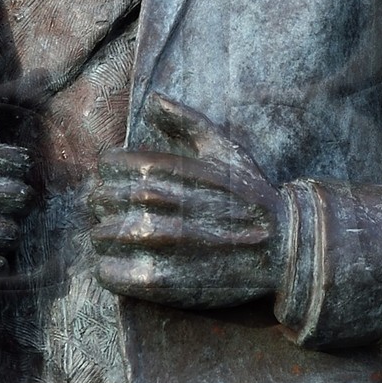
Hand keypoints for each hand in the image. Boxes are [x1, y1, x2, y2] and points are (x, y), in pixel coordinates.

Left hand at [87, 93, 285, 309]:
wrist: (283, 248)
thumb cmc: (253, 196)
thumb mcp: (225, 149)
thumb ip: (185, 121)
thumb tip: (152, 101)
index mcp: (164, 169)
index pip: (107, 164)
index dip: (114, 173)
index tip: (127, 183)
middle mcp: (153, 204)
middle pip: (98, 199)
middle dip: (109, 205)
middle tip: (128, 214)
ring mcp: (153, 245)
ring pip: (98, 236)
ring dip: (110, 238)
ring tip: (131, 241)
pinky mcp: (155, 282)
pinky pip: (107, 273)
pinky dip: (112, 270)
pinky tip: (131, 265)